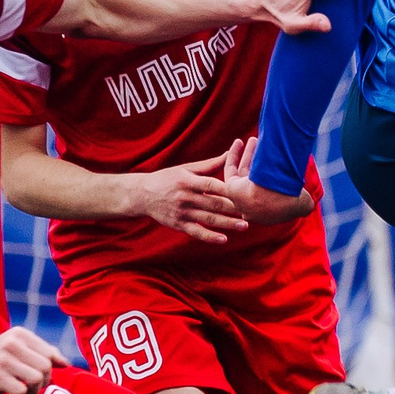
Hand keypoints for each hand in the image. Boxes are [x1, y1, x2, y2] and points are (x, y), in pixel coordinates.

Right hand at [0, 326, 66, 393]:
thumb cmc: (2, 356)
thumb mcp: (22, 347)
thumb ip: (45, 352)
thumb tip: (67, 364)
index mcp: (21, 334)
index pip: (50, 354)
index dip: (51, 368)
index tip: (40, 373)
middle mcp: (12, 344)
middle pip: (46, 367)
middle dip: (44, 380)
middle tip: (34, 383)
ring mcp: (3, 361)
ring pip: (37, 379)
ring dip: (35, 389)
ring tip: (25, 388)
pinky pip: (22, 391)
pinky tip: (14, 391)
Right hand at [132, 152, 249, 244]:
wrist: (142, 195)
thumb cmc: (167, 178)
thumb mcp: (185, 168)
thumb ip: (209, 165)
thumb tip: (229, 154)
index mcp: (188, 181)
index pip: (211, 185)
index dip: (228, 189)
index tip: (245, 191)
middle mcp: (185, 197)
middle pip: (213, 203)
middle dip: (234, 208)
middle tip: (252, 211)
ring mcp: (182, 213)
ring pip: (209, 219)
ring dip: (228, 224)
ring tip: (245, 226)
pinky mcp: (179, 225)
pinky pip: (196, 232)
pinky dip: (209, 237)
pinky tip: (223, 239)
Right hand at [216, 136, 315, 226]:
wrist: (272, 201)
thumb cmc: (290, 201)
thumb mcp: (304, 203)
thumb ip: (305, 203)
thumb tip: (309, 202)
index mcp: (268, 214)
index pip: (268, 196)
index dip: (271, 182)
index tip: (277, 168)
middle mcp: (251, 208)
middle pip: (253, 181)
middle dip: (257, 163)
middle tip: (262, 147)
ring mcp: (239, 199)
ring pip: (242, 173)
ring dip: (247, 155)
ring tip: (253, 140)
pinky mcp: (230, 189)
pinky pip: (230, 170)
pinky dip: (233, 155)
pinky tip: (238, 142)